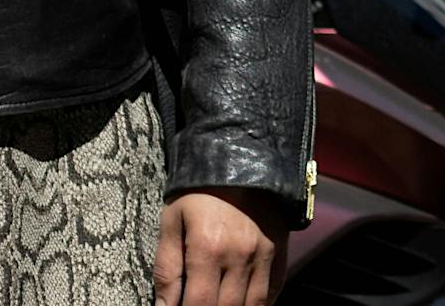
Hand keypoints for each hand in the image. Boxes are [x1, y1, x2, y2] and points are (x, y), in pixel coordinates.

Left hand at [155, 188, 289, 305]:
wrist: (237, 153)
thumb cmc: (197, 190)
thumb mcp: (171, 221)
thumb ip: (166, 268)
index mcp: (208, 249)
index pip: (198, 305)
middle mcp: (239, 255)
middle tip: (201, 304)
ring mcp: (263, 252)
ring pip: (254, 305)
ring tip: (221, 305)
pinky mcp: (278, 247)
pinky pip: (273, 288)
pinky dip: (261, 304)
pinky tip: (245, 304)